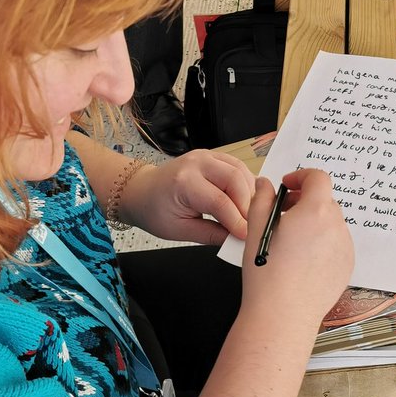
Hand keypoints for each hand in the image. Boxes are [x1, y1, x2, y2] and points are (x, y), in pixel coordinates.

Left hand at [120, 151, 256, 243]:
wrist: (142, 191)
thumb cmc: (155, 211)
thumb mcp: (179, 231)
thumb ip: (211, 235)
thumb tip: (238, 241)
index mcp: (183, 182)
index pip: (219, 201)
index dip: (237, 221)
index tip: (248, 236)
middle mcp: (196, 163)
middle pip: (235, 179)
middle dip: (248, 204)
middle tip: (252, 225)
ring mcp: (206, 155)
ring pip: (241, 170)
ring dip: (250, 192)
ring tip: (250, 214)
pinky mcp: (213, 156)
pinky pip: (237, 166)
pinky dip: (245, 183)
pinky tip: (246, 200)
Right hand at [241, 170, 353, 326]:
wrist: (283, 314)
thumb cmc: (268, 273)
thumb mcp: (257, 229)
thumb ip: (262, 199)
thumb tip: (266, 185)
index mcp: (315, 211)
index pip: (318, 178)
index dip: (301, 177)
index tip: (287, 186)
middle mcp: (336, 226)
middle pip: (325, 201)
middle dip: (305, 201)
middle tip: (284, 214)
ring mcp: (345, 246)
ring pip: (331, 224)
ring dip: (314, 223)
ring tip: (291, 242)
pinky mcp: (347, 265)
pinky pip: (337, 244)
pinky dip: (323, 243)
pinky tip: (303, 260)